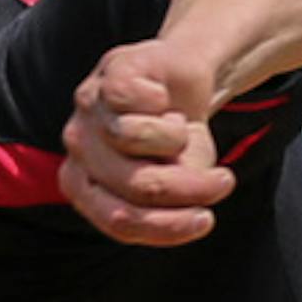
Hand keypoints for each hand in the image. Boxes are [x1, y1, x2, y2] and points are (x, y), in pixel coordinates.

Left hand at [59, 43, 237, 248]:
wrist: (185, 80)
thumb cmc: (176, 140)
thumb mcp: (181, 182)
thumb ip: (173, 203)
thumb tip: (185, 213)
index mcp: (84, 188)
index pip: (121, 222)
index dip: (168, 226)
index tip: (206, 220)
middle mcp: (78, 150)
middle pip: (135, 185)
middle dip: (188, 187)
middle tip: (224, 182)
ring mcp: (88, 110)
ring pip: (133, 138)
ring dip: (175, 139)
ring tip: (181, 129)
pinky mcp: (107, 75)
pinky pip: (134, 99)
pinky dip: (161, 102)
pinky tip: (161, 98)